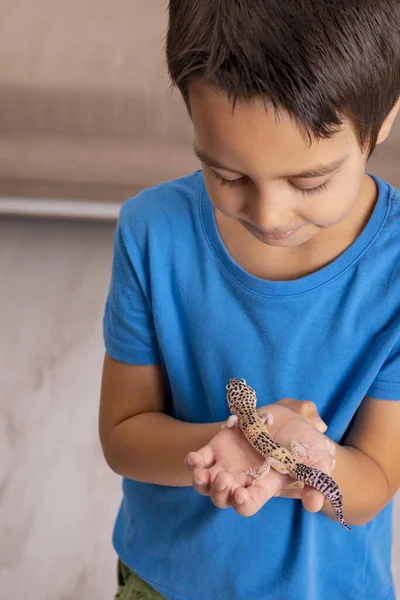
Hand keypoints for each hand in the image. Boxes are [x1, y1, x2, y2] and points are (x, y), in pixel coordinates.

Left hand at [185, 401, 335, 516]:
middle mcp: (242, 480)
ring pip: (206, 484)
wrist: (288, 418)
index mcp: (263, 487)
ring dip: (200, 482)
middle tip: (225, 478)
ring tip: (201, 473)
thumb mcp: (316, 462)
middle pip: (222, 498)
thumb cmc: (304, 445)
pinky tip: (193, 458)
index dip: (242, 503)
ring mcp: (226, 464)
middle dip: (219, 493)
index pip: (248, 505)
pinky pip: (199, 460)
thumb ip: (315, 483)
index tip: (240, 494)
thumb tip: (313, 505)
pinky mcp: (216, 448)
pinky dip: (192, 462)